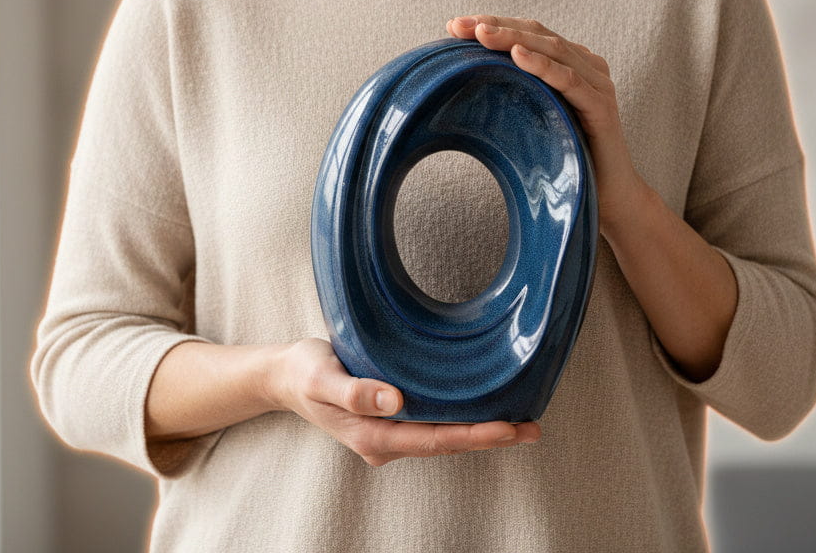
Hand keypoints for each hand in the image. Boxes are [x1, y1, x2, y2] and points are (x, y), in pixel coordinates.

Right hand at [267, 338, 539, 466]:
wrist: (283, 377)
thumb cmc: (303, 373)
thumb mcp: (321, 378)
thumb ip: (354, 391)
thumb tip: (394, 401)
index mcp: (373, 436)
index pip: (435, 439)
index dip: (475, 435)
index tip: (508, 429)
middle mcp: (386, 441)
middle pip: (447, 442)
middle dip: (490, 436)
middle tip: (532, 428)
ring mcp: (389, 434)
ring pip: (443, 434)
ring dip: (480, 428)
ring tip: (521, 420)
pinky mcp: (391, 420)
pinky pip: (433, 423)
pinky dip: (461, 417)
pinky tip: (483, 406)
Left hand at [445, 14, 648, 236]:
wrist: (609, 197)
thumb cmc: (565, 159)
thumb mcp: (533, 119)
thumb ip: (515, 93)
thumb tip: (463, 80)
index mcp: (571, 64)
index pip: (529, 33)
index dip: (494, 24)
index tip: (453, 26)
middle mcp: (588, 67)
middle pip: (538, 34)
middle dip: (495, 26)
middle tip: (458, 25)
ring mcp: (598, 84)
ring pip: (553, 50)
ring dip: (513, 38)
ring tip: (481, 34)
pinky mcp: (602, 107)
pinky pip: (570, 81)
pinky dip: (543, 66)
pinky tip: (518, 56)